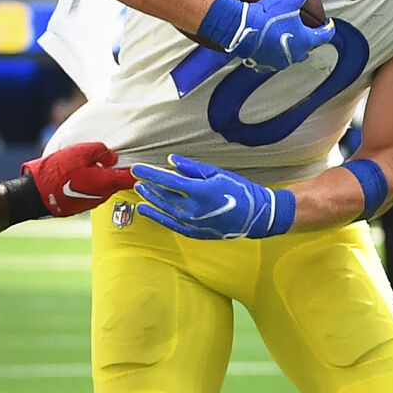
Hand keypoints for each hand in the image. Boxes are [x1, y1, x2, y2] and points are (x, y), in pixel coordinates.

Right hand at [21, 141, 135, 216]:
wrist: (36, 195)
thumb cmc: (58, 172)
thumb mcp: (81, 152)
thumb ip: (101, 152)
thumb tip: (113, 157)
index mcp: (107, 182)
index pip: (132, 178)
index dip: (140, 169)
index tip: (144, 162)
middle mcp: (103, 195)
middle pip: (118, 181)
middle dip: (118, 170)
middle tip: (113, 157)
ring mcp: (92, 202)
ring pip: (104, 186)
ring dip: (102, 176)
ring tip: (91, 163)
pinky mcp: (81, 205)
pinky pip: (92, 191)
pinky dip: (92, 182)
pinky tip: (81, 174)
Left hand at [132, 154, 294, 239]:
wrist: (256, 216)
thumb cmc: (239, 191)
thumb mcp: (217, 174)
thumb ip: (192, 168)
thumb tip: (171, 160)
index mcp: (199, 191)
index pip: (167, 180)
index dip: (150, 173)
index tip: (137, 168)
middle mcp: (193, 209)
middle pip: (163, 195)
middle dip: (148, 185)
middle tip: (136, 177)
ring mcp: (192, 222)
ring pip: (163, 209)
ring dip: (150, 199)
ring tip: (139, 190)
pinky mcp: (194, 232)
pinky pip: (169, 223)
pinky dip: (156, 216)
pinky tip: (145, 209)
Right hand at [197, 0, 335, 72]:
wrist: (242, 28)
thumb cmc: (268, 16)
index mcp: (305, 40)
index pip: (324, 36)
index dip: (328, 29)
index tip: (328, 25)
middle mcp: (294, 54)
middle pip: (308, 48)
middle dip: (309, 40)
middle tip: (308, 32)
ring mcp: (279, 61)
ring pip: (290, 56)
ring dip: (292, 48)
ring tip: (289, 39)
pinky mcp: (263, 63)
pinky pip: (272, 61)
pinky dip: (273, 55)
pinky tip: (269, 48)